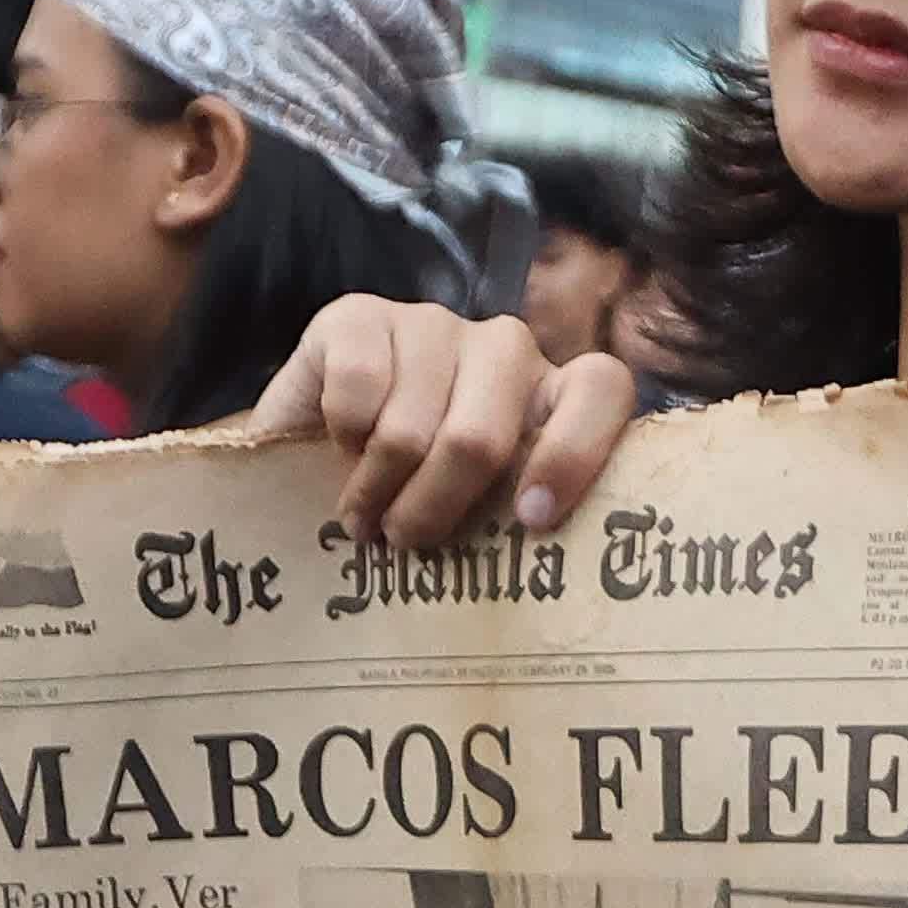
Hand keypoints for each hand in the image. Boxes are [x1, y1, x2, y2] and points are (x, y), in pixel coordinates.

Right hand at [252, 299, 632, 550]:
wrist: (307, 457)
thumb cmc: (410, 497)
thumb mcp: (472, 518)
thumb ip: (509, 527)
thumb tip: (530, 591)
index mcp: (550, 397)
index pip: (600, 390)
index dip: (572, 452)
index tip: (531, 518)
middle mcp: (503, 349)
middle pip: (481, 437)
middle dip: (434, 506)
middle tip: (406, 539)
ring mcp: (434, 325)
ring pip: (409, 429)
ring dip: (376, 488)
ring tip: (364, 514)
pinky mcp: (359, 316)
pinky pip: (356, 392)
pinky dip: (341, 439)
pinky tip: (339, 445)